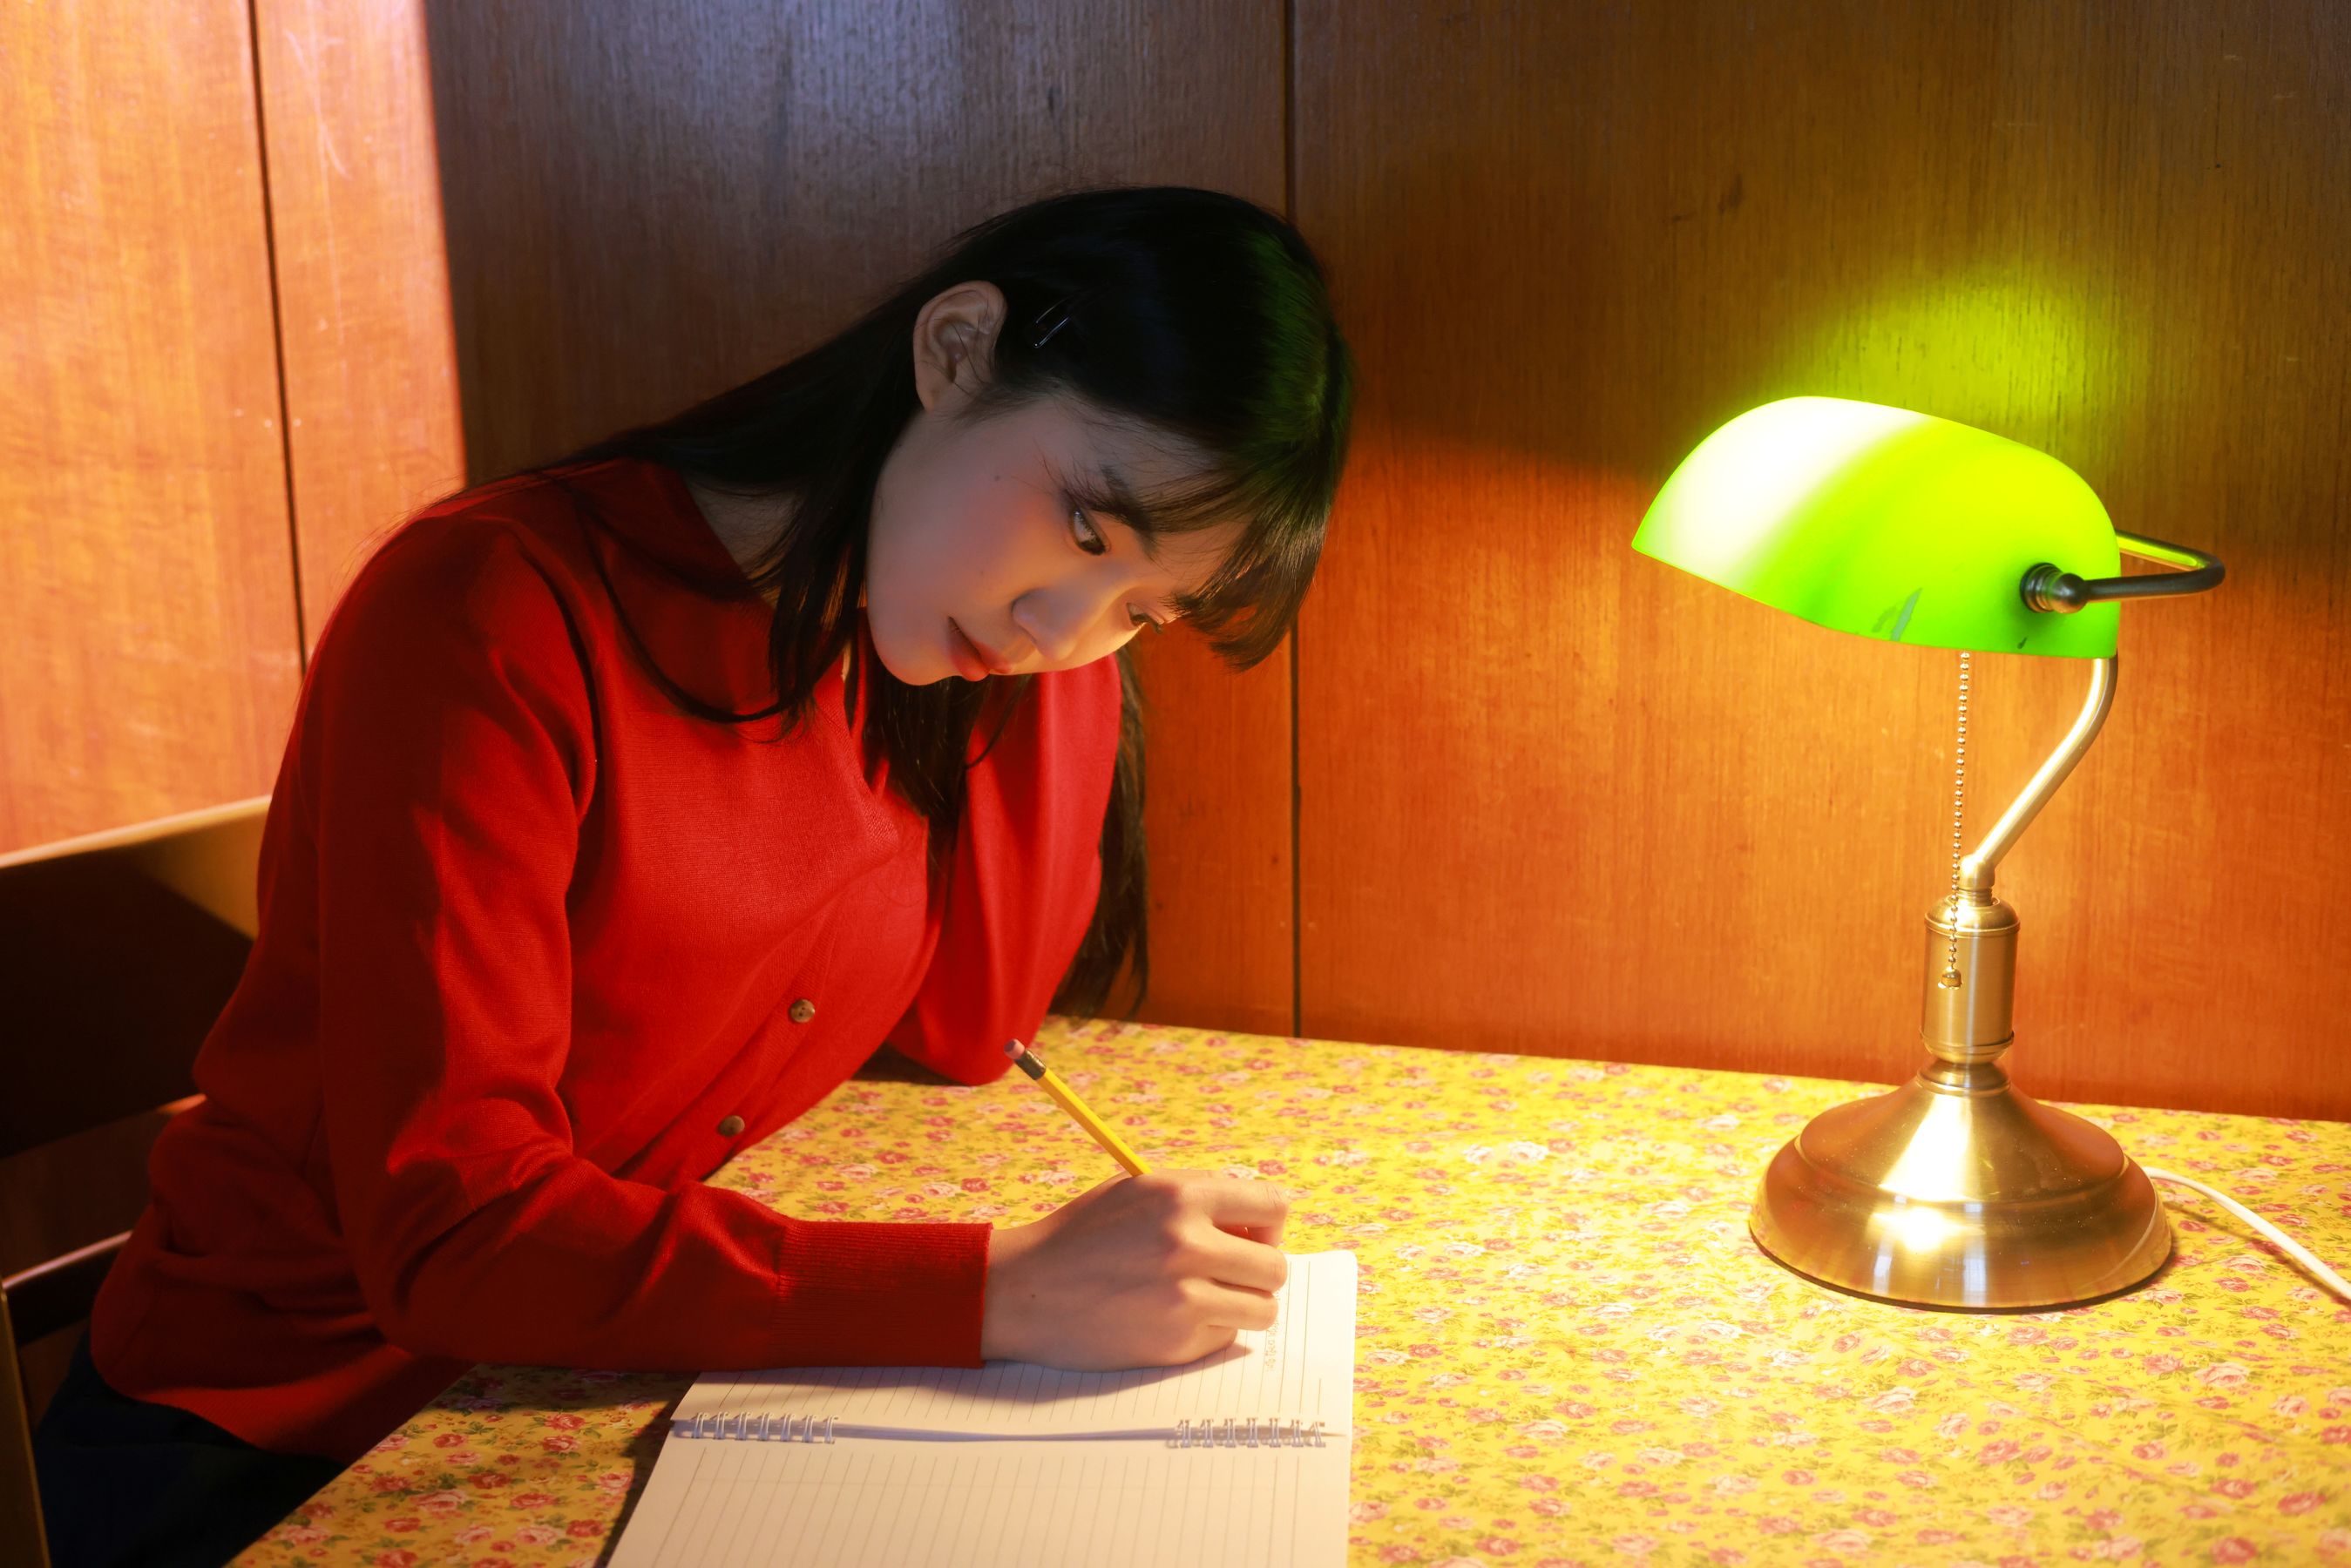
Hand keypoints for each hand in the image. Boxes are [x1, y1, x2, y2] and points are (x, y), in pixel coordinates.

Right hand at [980, 1169, 1289, 1368]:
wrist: (1025, 1290)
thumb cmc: (1079, 1236)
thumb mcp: (1135, 1190)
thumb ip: (1197, 1196)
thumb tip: (1255, 1222)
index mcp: (1181, 1195)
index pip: (1273, 1206)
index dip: (1268, 1226)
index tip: (1252, 1238)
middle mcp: (1189, 1243)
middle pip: (1275, 1266)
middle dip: (1258, 1271)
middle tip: (1229, 1274)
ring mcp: (1185, 1297)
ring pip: (1262, 1308)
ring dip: (1242, 1305)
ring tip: (1206, 1299)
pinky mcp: (1176, 1342)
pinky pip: (1225, 1338)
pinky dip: (1209, 1331)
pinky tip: (1171, 1320)